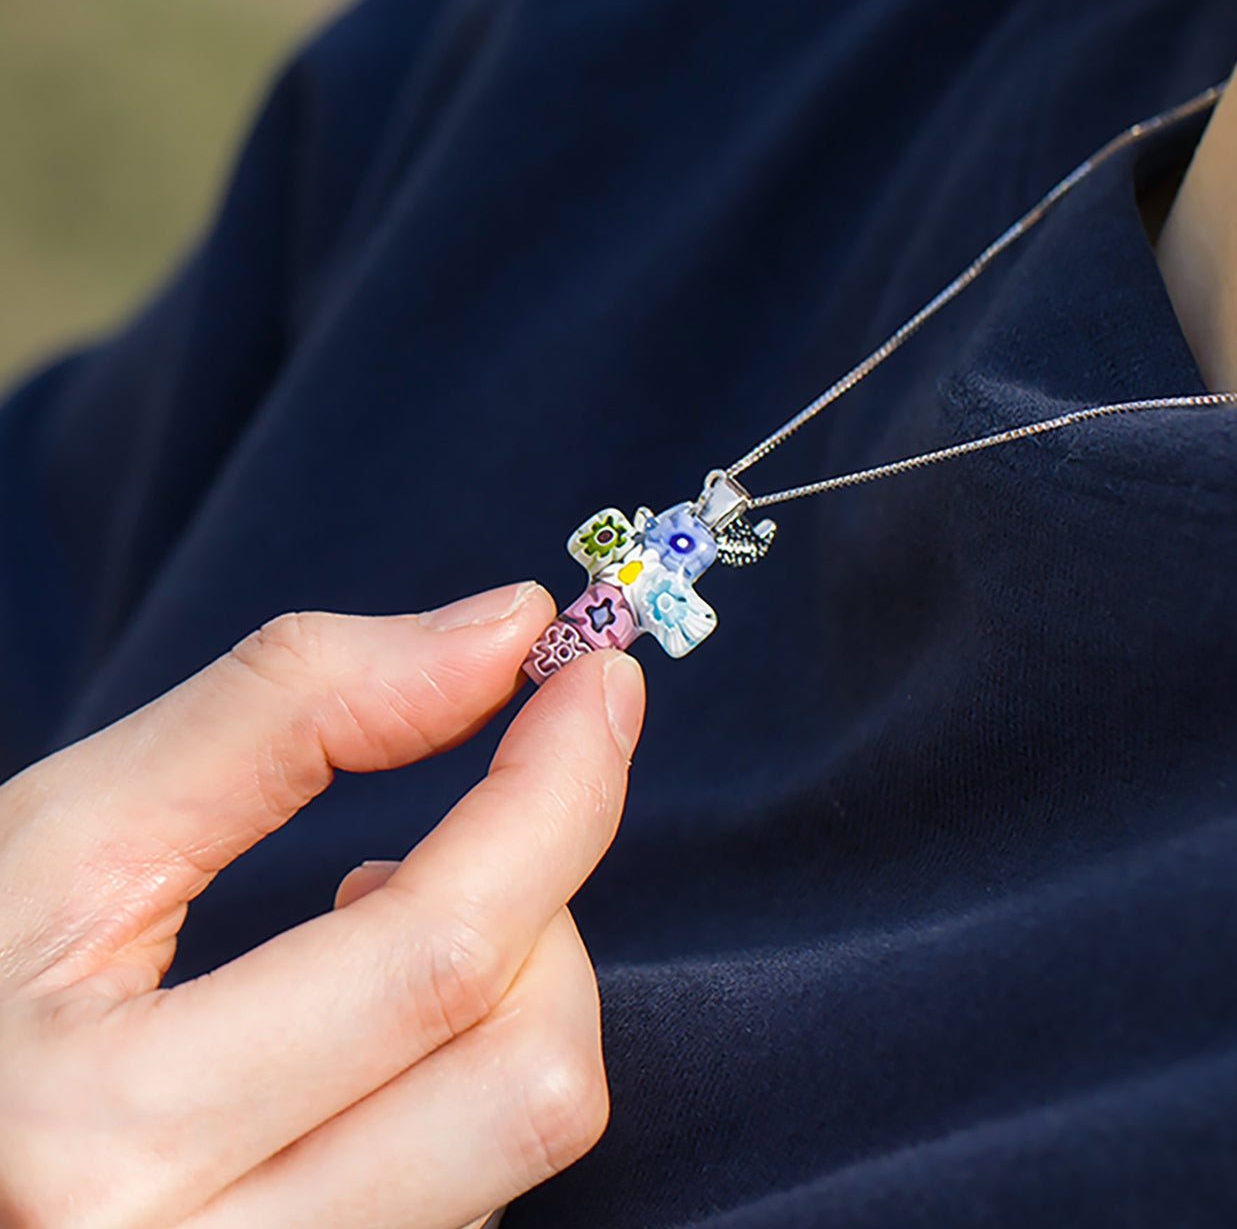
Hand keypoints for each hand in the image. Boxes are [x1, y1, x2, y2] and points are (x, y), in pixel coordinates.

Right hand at [0, 582, 644, 1228]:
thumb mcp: (70, 831)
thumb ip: (288, 708)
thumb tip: (505, 631)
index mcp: (97, 1146)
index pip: (435, 954)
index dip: (555, 794)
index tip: (597, 683)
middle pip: (526, 1071)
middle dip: (546, 892)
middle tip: (483, 813)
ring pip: (527, 1139)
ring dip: (509, 984)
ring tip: (376, 926)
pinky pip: (487, 1184)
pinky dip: (472, 1067)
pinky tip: (368, 1034)